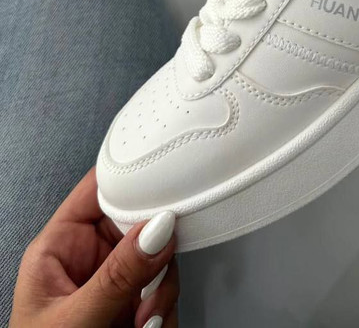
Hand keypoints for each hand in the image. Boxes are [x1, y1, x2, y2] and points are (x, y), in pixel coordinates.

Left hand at [9, 168, 178, 326]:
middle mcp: (89, 260)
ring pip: (158, 262)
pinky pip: (164, 295)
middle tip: (154, 278)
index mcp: (60, 247)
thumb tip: (158, 227)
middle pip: (138, 225)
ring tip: (143, 321)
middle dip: (154, 252)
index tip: (166, 177)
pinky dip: (163, 315)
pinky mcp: (132, 311)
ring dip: (161, 292)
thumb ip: (118, 275)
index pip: (97, 189)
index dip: (130, 177)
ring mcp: (113, 286)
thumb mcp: (76, 320)